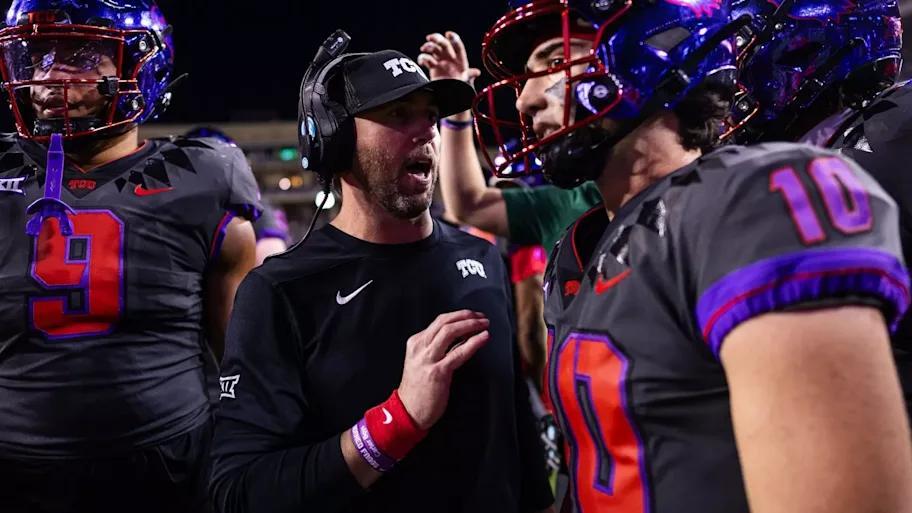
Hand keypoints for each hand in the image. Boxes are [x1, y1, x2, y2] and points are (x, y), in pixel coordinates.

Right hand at [398, 310, 489, 429]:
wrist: (408, 411)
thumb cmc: (419, 389)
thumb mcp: (423, 362)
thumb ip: (438, 348)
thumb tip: (463, 336)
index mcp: (415, 343)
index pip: (439, 321)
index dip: (459, 316)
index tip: (473, 316)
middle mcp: (420, 348)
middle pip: (445, 322)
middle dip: (466, 316)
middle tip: (482, 317)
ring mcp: (427, 360)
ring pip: (450, 332)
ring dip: (470, 325)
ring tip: (484, 324)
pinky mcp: (438, 372)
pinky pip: (458, 352)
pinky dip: (473, 343)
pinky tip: (483, 338)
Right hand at [417, 31, 480, 85]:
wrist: (450, 96)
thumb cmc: (460, 86)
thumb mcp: (465, 81)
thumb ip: (469, 75)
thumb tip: (476, 72)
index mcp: (460, 58)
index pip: (457, 45)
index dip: (453, 38)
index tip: (448, 33)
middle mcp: (450, 57)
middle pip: (443, 43)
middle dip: (436, 38)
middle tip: (430, 38)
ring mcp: (441, 60)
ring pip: (433, 48)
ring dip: (428, 46)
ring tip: (424, 49)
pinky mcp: (433, 66)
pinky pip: (426, 59)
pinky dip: (422, 58)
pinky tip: (422, 62)